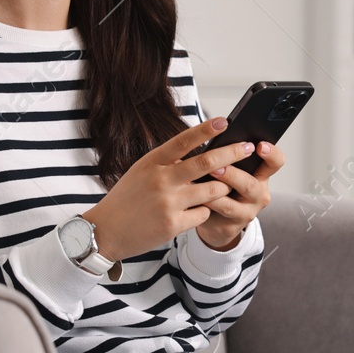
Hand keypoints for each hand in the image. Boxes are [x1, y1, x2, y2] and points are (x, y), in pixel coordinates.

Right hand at [80, 116, 259, 263]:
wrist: (105, 231)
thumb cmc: (127, 198)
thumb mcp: (142, 172)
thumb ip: (168, 162)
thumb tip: (200, 150)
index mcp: (152, 162)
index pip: (183, 141)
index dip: (205, 130)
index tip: (225, 121)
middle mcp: (161, 180)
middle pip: (205, 163)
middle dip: (231, 153)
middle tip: (248, 147)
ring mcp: (168, 203)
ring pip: (212, 191)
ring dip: (223, 187)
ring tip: (225, 185)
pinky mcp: (173, 225)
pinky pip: (203, 214)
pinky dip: (205, 212)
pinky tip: (195, 212)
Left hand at [196, 138, 283, 249]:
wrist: (218, 220)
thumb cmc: (224, 187)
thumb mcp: (233, 171)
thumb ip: (230, 158)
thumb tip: (215, 136)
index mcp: (261, 175)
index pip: (275, 162)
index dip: (271, 154)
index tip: (260, 145)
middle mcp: (259, 193)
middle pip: (251, 184)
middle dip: (233, 175)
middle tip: (217, 166)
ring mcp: (247, 211)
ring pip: (232, 203)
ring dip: (216, 191)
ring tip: (202, 181)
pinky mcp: (232, 224)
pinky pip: (217, 214)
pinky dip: (205, 202)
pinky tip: (194, 194)